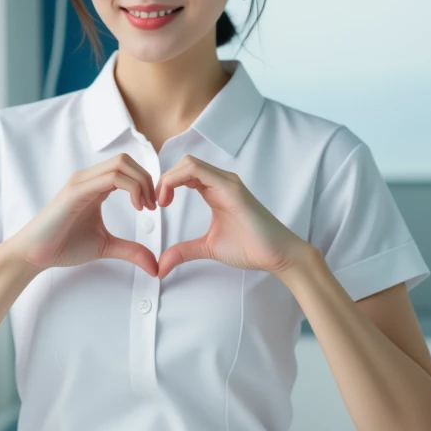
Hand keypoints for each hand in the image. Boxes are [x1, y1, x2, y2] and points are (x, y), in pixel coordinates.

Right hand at [4, 153, 159, 277]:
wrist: (33, 254)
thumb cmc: (63, 246)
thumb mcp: (106, 247)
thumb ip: (131, 251)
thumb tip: (155, 266)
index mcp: (95, 186)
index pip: (126, 168)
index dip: (146, 182)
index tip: (152, 207)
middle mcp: (87, 179)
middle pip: (126, 160)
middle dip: (147, 179)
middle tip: (152, 205)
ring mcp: (81, 183)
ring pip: (120, 164)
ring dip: (141, 182)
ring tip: (145, 207)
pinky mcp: (75, 192)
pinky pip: (110, 178)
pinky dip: (131, 188)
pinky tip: (137, 207)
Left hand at [154, 154, 309, 280]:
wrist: (277, 254)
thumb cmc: (250, 247)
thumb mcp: (208, 248)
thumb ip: (183, 252)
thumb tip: (160, 267)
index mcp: (215, 190)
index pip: (184, 174)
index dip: (165, 185)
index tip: (155, 207)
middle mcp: (221, 181)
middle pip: (184, 164)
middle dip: (163, 179)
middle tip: (153, 204)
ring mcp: (227, 182)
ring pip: (189, 163)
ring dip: (167, 178)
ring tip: (160, 201)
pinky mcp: (231, 188)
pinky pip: (198, 170)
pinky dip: (176, 179)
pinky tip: (168, 199)